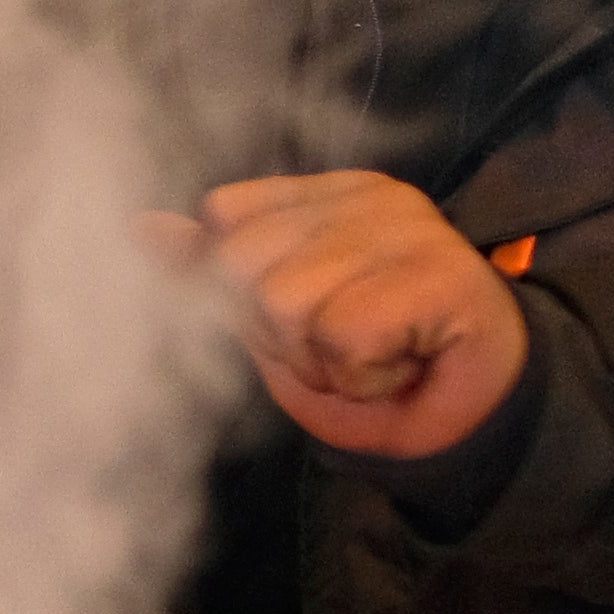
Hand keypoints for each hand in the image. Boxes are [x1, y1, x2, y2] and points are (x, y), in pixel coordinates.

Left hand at [142, 171, 528, 459]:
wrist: (472, 418)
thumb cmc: (373, 364)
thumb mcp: (274, 320)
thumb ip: (213, 270)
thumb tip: (142, 228)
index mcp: (325, 195)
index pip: (225, 217)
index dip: (241, 290)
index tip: (304, 320)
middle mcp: (368, 197)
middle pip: (243, 264)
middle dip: (277, 333)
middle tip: (339, 348)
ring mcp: (410, 230)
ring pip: (286, 303)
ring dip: (319, 360)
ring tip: (370, 358)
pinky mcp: (441, 276)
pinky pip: (343, 336)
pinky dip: (360, 376)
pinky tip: (398, 367)